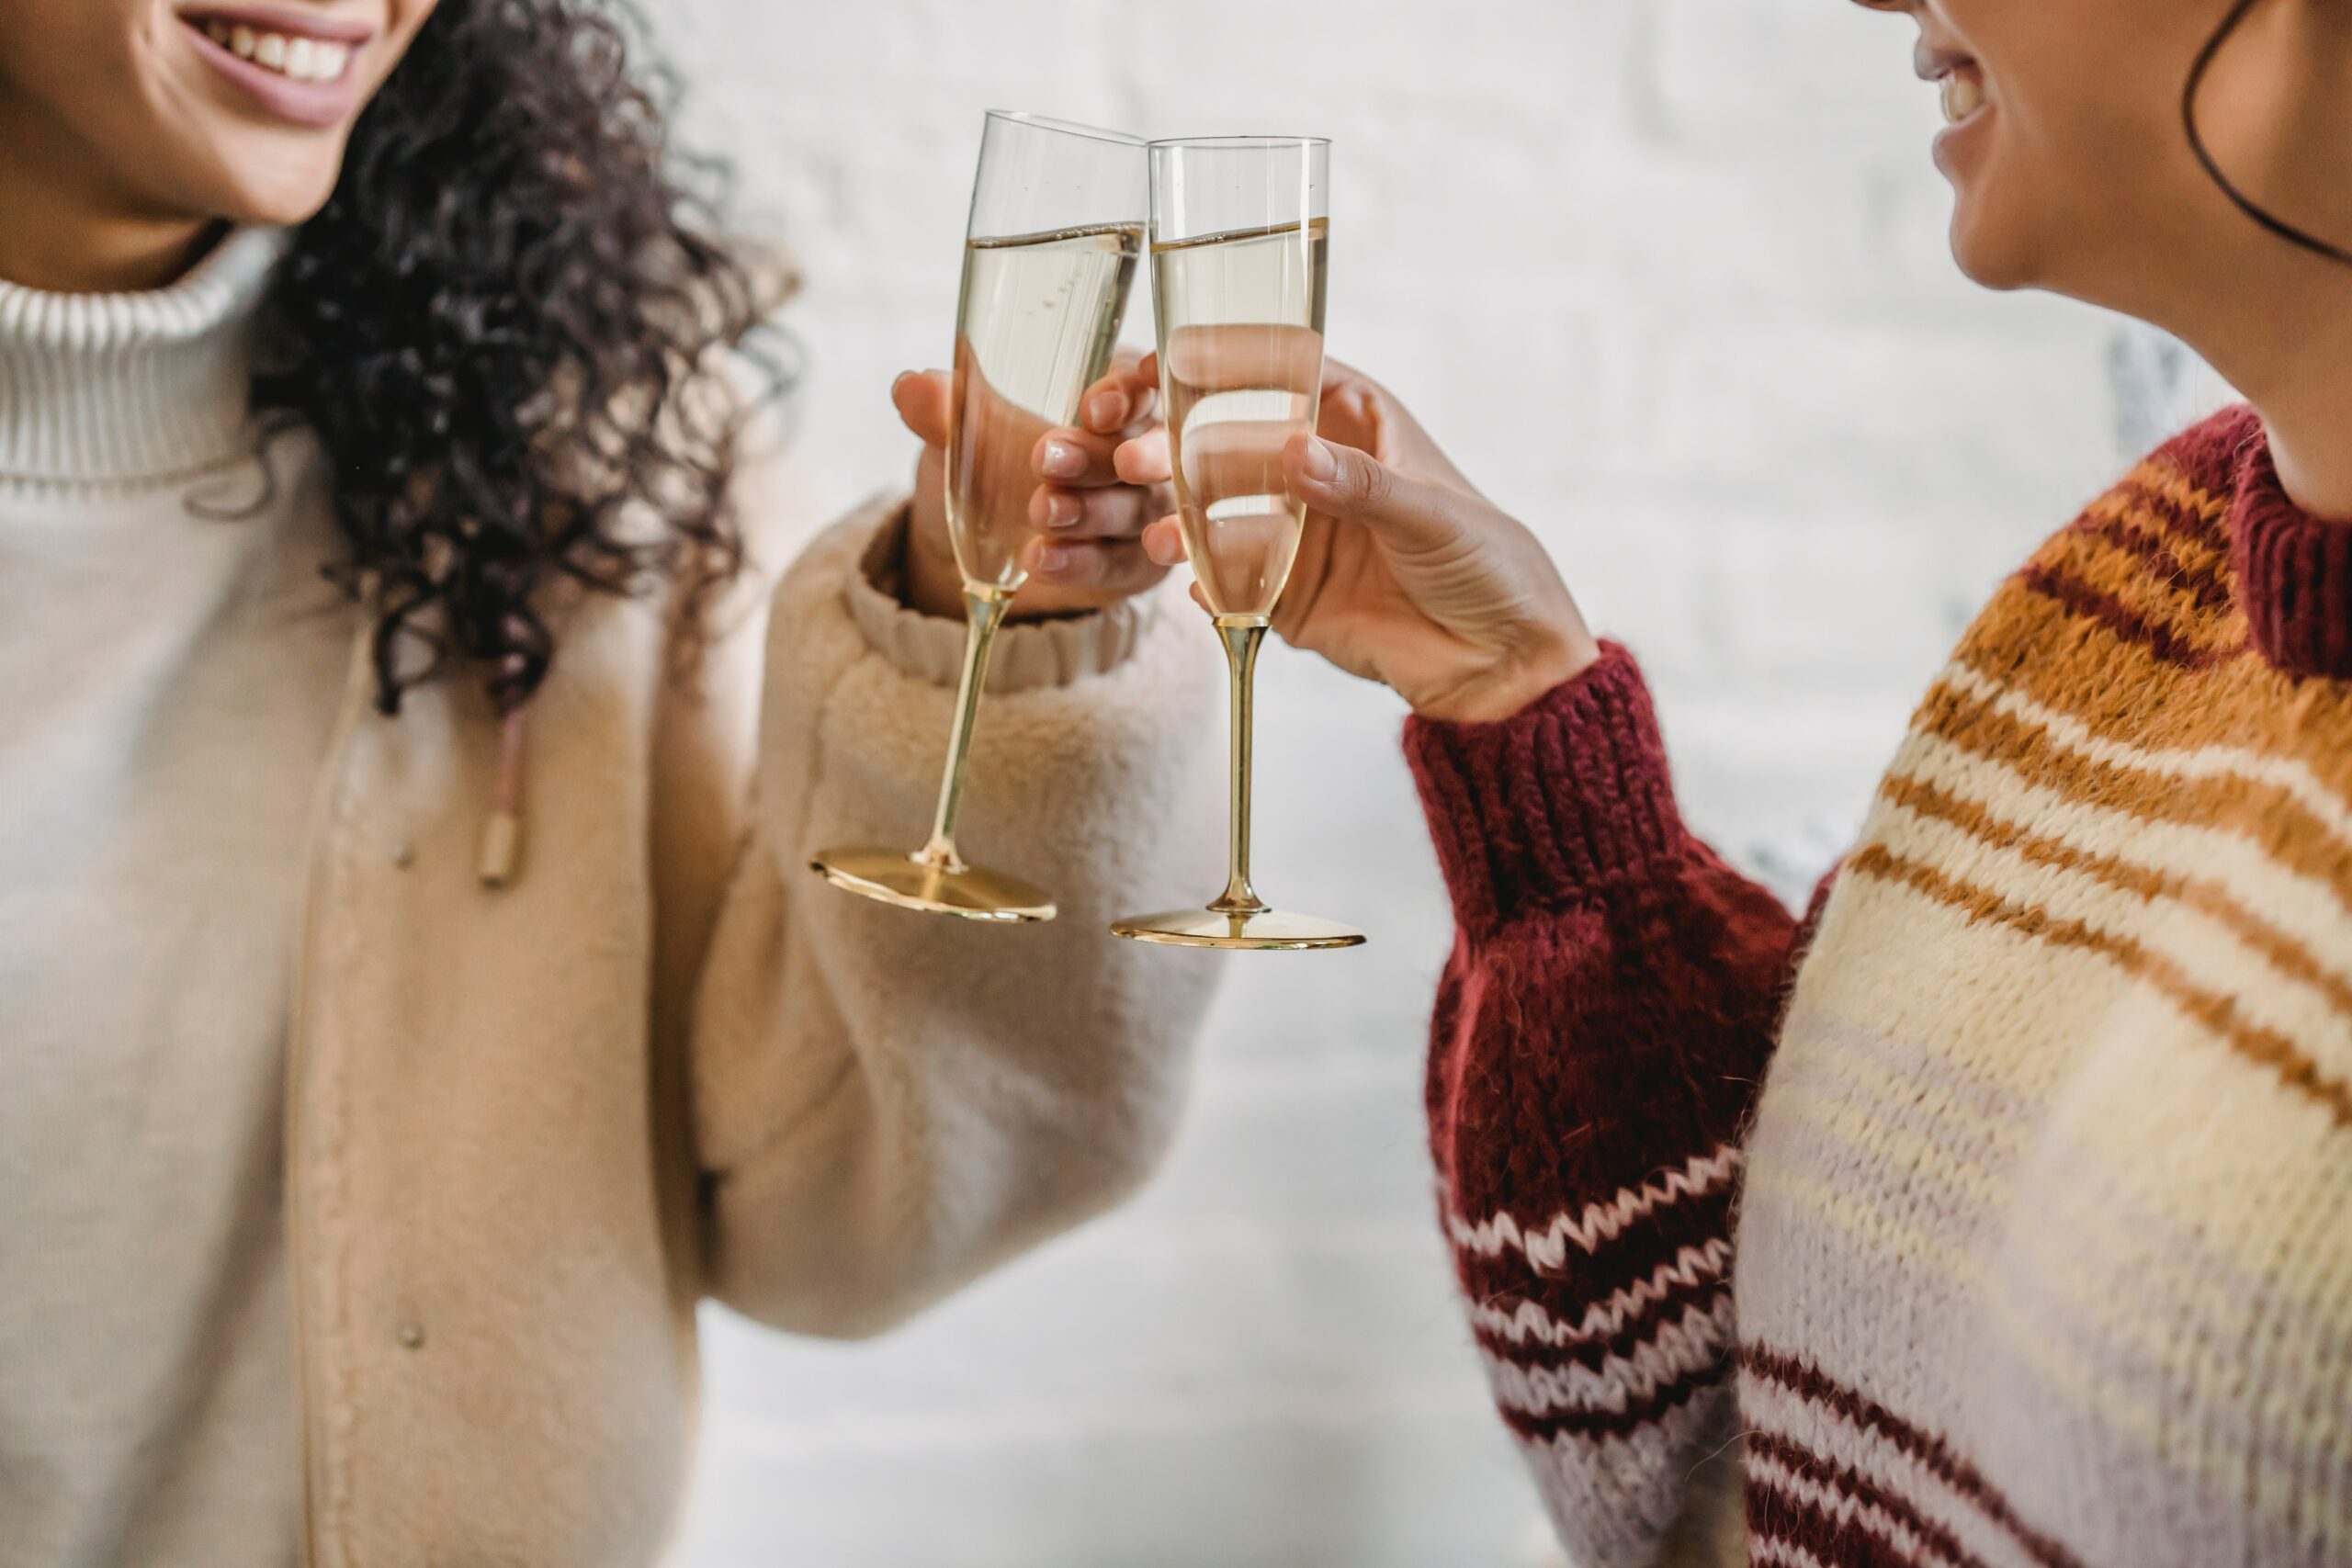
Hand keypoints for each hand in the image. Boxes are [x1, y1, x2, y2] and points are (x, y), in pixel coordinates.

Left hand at [894, 351, 1173, 619]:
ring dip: (1088, 511)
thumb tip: (909, 388)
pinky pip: (1119, 563)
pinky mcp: (1136, 564)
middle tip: (1047, 459)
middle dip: (1098, 454)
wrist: (976, 549)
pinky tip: (1042, 559)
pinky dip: (1082, 562)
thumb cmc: (988, 465)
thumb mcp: (964, 435)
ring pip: (1133, 508)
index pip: (1140, 384)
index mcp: (1112, 398)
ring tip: (1039, 512)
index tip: (1091, 409)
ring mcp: (1144, 510)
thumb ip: (946, 409)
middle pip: (1144, 448)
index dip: (1125, 394)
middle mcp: (1141, 450)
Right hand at [1115, 349, 1600, 722]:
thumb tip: (1293, 449)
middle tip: (1143, 460)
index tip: (1173, 362)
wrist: (1503, 662)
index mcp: (1358, 425)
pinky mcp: (1287, 597)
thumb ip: (1360, 484)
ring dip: (1184, 520)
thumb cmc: (1488, 563)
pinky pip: (1234, 584)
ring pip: (1222, 514)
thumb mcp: (1429, 513)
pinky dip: (1210, 582)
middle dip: (1185, 449)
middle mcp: (1319, 472)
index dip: (1231, 363)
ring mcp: (1298, 534)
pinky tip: (1197, 584)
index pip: (1286, 376)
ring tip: (1164, 536)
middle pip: (1236, 443)